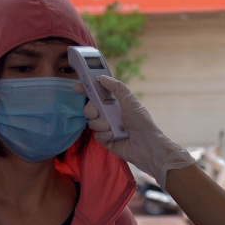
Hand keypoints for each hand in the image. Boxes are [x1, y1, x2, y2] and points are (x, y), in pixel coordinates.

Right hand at [74, 76, 194, 187]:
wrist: (147, 146)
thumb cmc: (142, 122)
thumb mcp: (130, 101)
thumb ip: (116, 88)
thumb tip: (102, 77)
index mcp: (115, 104)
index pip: (97, 95)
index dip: (87, 90)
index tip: (77, 88)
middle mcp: (110, 115)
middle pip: (90, 109)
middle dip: (91, 110)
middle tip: (96, 112)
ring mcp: (107, 128)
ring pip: (92, 123)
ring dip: (100, 124)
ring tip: (111, 128)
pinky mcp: (106, 141)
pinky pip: (97, 135)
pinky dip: (104, 135)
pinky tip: (113, 136)